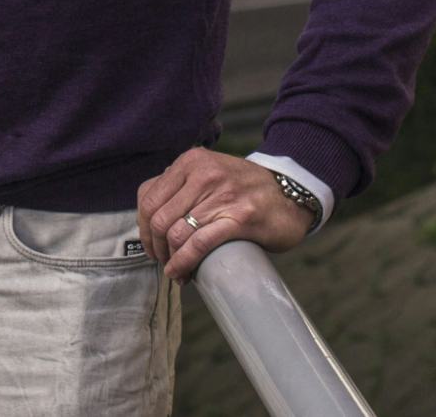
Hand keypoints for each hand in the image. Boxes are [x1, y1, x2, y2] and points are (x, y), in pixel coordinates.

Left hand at [136, 149, 311, 280]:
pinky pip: (199, 244)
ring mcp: (222, 196)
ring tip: (176, 271)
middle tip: (164, 262)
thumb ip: (181, 186)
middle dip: (156, 247)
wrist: (292, 193)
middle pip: (158, 218)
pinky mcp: (240, 218)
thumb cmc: (245, 189)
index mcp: (191, 162)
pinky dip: (184, 263)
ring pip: (176, 233)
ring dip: (170, 260)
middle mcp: (203, 174)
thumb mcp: (209, 173)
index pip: (148, 197)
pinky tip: (183, 274)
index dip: (143, 228)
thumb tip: (150, 218)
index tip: (151, 246)